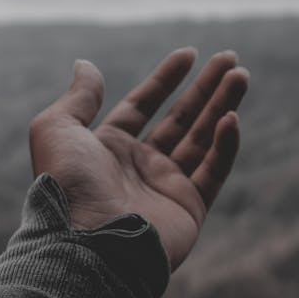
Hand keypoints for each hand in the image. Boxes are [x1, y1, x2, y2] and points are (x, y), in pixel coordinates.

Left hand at [29, 48, 248, 269]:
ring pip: (203, 139)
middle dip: (206, 88)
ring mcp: (166, 187)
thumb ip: (78, 96)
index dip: (166, 78)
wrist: (86, 244)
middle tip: (231, 59)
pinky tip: (231, 118)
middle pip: (181, 118)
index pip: (143, 105)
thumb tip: (85, 64)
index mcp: (109, 147)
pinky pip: (213, 171)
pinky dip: (225, 145)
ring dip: (223, 105)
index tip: (190, 53)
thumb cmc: (68, 185)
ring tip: (242, 75)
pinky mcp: (189, 209)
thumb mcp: (57, 129)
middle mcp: (139, 166)